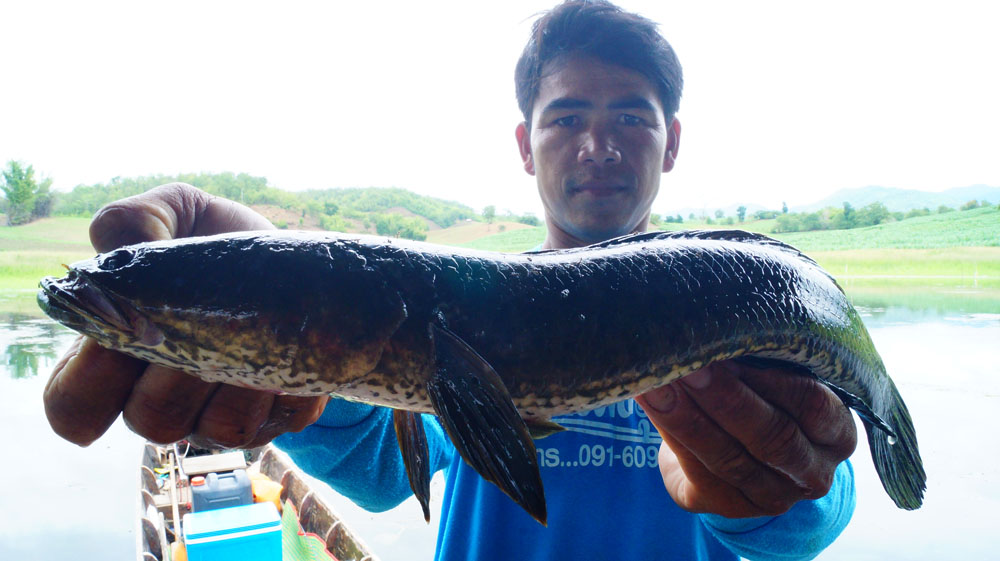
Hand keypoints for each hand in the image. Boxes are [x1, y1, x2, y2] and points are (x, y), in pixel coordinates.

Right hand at [43, 183, 328, 447]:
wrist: (290, 252)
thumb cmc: (213, 238)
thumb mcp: (170, 208)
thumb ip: (129, 220)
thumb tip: (115, 251)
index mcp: (119, 358)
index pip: (74, 410)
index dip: (88, 383)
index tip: (118, 334)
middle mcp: (166, 398)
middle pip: (151, 422)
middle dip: (174, 371)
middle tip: (196, 320)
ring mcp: (223, 414)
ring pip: (218, 429)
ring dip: (234, 375)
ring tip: (250, 326)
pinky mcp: (282, 413)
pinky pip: (281, 418)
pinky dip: (285, 381)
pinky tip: (289, 343)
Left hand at [635, 359, 856, 517]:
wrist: (736, 448)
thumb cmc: (763, 393)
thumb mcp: (778, 373)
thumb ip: (762, 354)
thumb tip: (717, 315)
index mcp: (836, 432)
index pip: (813, 405)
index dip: (773, 379)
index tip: (732, 348)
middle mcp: (812, 472)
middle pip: (772, 437)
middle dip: (725, 399)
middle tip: (688, 363)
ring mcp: (773, 496)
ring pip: (730, 459)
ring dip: (688, 417)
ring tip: (657, 381)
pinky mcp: (731, 506)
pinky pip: (699, 473)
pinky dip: (673, 434)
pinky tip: (651, 402)